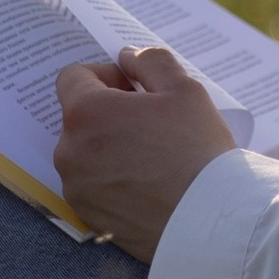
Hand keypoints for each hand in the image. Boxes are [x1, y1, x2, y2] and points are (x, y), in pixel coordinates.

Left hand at [54, 46, 236, 262]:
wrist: (208, 221)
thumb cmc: (198, 151)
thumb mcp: (185, 90)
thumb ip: (151, 61)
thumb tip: (127, 57)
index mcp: (87, 113)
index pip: (73, 77)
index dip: (105, 75)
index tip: (135, 89)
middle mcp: (70, 150)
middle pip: (80, 117)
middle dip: (109, 113)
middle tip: (152, 123)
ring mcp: (76, 188)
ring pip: (86, 152)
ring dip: (109, 147)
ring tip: (154, 158)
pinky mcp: (88, 216)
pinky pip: (93, 185)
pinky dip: (112, 179)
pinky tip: (148, 185)